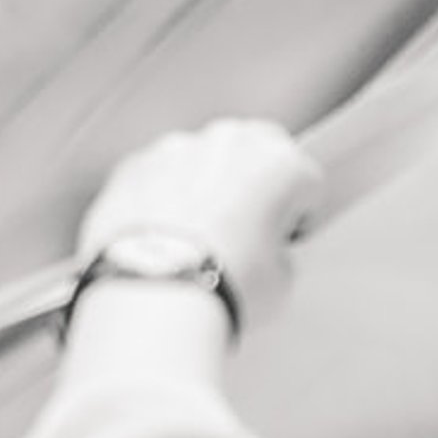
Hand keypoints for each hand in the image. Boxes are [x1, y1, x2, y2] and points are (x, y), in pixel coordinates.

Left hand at [75, 121, 320, 335]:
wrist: (153, 295)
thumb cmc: (222, 286)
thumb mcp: (281, 281)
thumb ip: (278, 248)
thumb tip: (260, 250)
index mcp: (280, 163)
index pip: (305, 182)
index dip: (296, 217)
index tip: (284, 238)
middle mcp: (228, 143)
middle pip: (252, 155)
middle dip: (251, 186)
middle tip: (242, 235)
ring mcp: (175, 149)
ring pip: (200, 162)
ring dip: (202, 188)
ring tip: (195, 243)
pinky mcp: (132, 165)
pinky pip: (157, 177)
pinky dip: (160, 198)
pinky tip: (159, 239)